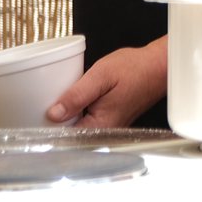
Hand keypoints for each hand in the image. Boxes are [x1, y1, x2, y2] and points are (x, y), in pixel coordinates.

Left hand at [48, 38, 166, 126]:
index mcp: (101, 125)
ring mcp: (110, 127)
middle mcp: (106, 131)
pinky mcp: (112, 119)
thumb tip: (53, 114)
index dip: (48, 126)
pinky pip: (88, 121)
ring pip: (79, 127)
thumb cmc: (136, 68)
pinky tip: (79, 99)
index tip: (41, 112)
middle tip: (52, 101)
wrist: (160, 64)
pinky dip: (80, 112)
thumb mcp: (101, 76)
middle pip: (70, 134)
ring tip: (67, 98)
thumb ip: (77, 96)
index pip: (64, 137)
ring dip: (69, 115)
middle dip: (57, 120)